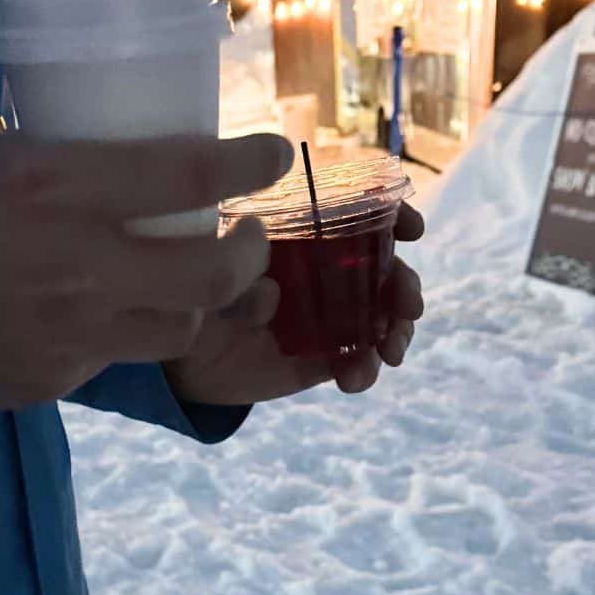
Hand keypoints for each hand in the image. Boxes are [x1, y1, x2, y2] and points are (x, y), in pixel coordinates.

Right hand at [0, 119, 290, 409]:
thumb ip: (37, 151)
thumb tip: (80, 151)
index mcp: (56, 188)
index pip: (190, 177)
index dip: (249, 162)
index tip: (276, 152)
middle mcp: (79, 266)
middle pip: (209, 274)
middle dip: (249, 254)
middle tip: (249, 236)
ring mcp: (67, 333)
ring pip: (175, 332)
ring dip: (194, 305)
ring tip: (190, 282)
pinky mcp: (46, 379)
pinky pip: (108, 361)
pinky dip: (119, 336)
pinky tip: (98, 315)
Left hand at [163, 201, 424, 406]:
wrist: (180, 353)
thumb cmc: (193, 288)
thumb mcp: (206, 266)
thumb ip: (236, 271)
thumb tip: (272, 292)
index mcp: (307, 235)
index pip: (363, 215)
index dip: (395, 217)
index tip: (414, 228)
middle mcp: (328, 273)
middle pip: (385, 270)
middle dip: (406, 284)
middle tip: (409, 305)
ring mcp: (330, 318)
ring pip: (381, 318)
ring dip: (397, 331)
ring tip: (390, 352)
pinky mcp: (323, 359)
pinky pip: (356, 362)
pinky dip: (365, 370)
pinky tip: (355, 379)